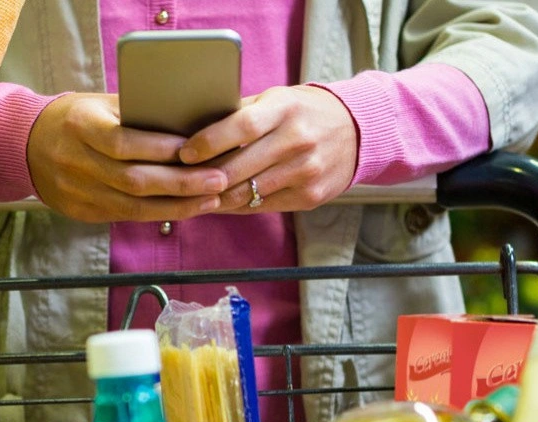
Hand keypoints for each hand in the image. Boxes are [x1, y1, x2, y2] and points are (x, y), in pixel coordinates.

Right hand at [27, 94, 227, 222]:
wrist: (27, 145)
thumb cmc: (76, 118)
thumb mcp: (100, 105)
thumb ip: (136, 115)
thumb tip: (189, 124)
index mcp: (80, 125)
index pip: (123, 142)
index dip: (161, 149)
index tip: (197, 149)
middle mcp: (75, 161)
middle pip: (133, 179)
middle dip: (181, 183)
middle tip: (219, 180)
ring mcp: (76, 192)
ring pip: (133, 206)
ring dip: (178, 205)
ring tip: (212, 199)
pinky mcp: (81, 212)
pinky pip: (126, 216)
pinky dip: (159, 213)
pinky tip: (186, 209)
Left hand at [178, 86, 357, 212]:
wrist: (357, 131)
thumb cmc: (302, 112)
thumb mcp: (276, 100)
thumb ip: (239, 113)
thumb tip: (191, 128)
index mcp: (285, 109)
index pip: (240, 127)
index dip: (208, 142)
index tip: (185, 153)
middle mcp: (298, 140)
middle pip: (239, 167)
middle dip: (204, 178)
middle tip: (179, 181)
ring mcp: (306, 171)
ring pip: (248, 193)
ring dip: (216, 197)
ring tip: (193, 196)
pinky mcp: (310, 195)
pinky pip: (263, 206)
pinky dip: (238, 206)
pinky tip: (221, 202)